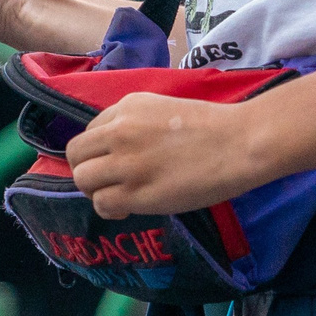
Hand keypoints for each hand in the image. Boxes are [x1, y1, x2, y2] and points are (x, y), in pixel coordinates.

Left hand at [67, 91, 264, 218]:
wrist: (239, 143)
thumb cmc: (213, 127)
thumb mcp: (163, 110)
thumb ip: (136, 124)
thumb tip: (119, 150)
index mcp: (127, 106)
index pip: (91, 131)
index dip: (99, 151)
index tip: (115, 162)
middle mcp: (119, 130)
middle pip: (76, 154)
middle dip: (87, 169)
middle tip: (107, 182)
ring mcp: (126, 162)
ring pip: (83, 179)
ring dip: (95, 190)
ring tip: (117, 196)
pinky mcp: (136, 192)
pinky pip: (102, 203)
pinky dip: (110, 209)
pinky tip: (126, 208)